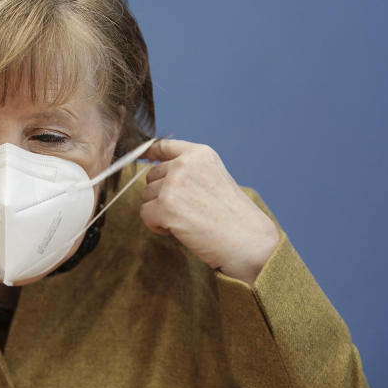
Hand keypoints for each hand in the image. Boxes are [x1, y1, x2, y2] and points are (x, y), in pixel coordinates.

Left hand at [140, 139, 279, 285]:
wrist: (248, 242)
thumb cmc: (233, 217)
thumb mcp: (214, 178)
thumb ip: (188, 170)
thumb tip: (155, 167)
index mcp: (199, 154)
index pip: (163, 145)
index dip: (148, 151)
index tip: (140, 155)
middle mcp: (185, 164)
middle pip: (151, 176)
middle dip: (161, 194)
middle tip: (187, 210)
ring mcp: (174, 184)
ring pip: (146, 196)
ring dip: (159, 211)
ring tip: (186, 220)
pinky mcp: (166, 206)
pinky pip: (145, 214)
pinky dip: (157, 226)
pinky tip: (178, 230)